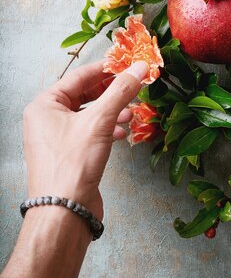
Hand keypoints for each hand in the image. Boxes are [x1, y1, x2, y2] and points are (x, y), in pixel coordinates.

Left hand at [23, 59, 148, 220]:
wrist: (64, 213)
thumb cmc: (72, 165)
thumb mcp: (100, 120)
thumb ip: (121, 91)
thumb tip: (139, 68)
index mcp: (44, 105)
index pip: (79, 77)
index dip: (106, 69)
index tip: (127, 64)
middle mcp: (46, 120)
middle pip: (84, 95)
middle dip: (110, 92)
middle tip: (133, 86)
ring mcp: (56, 139)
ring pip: (88, 115)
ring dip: (111, 111)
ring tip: (132, 112)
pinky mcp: (67, 156)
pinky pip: (89, 133)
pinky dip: (106, 129)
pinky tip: (122, 133)